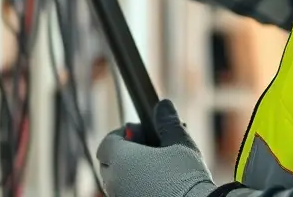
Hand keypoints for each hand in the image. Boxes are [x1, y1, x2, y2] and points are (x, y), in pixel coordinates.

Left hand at [97, 100, 215, 196]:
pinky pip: (126, 193)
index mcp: (121, 160)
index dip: (121, 134)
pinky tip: (158, 183)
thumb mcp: (179, 142)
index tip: (140, 132)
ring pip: (116, 182)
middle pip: (108, 163)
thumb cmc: (185, 176)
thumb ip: (167, 122)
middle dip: (124, 153)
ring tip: (156, 166)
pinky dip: (135, 186)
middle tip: (149, 148)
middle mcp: (115, 182)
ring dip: (130, 171)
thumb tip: (163, 105)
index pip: (107, 143)